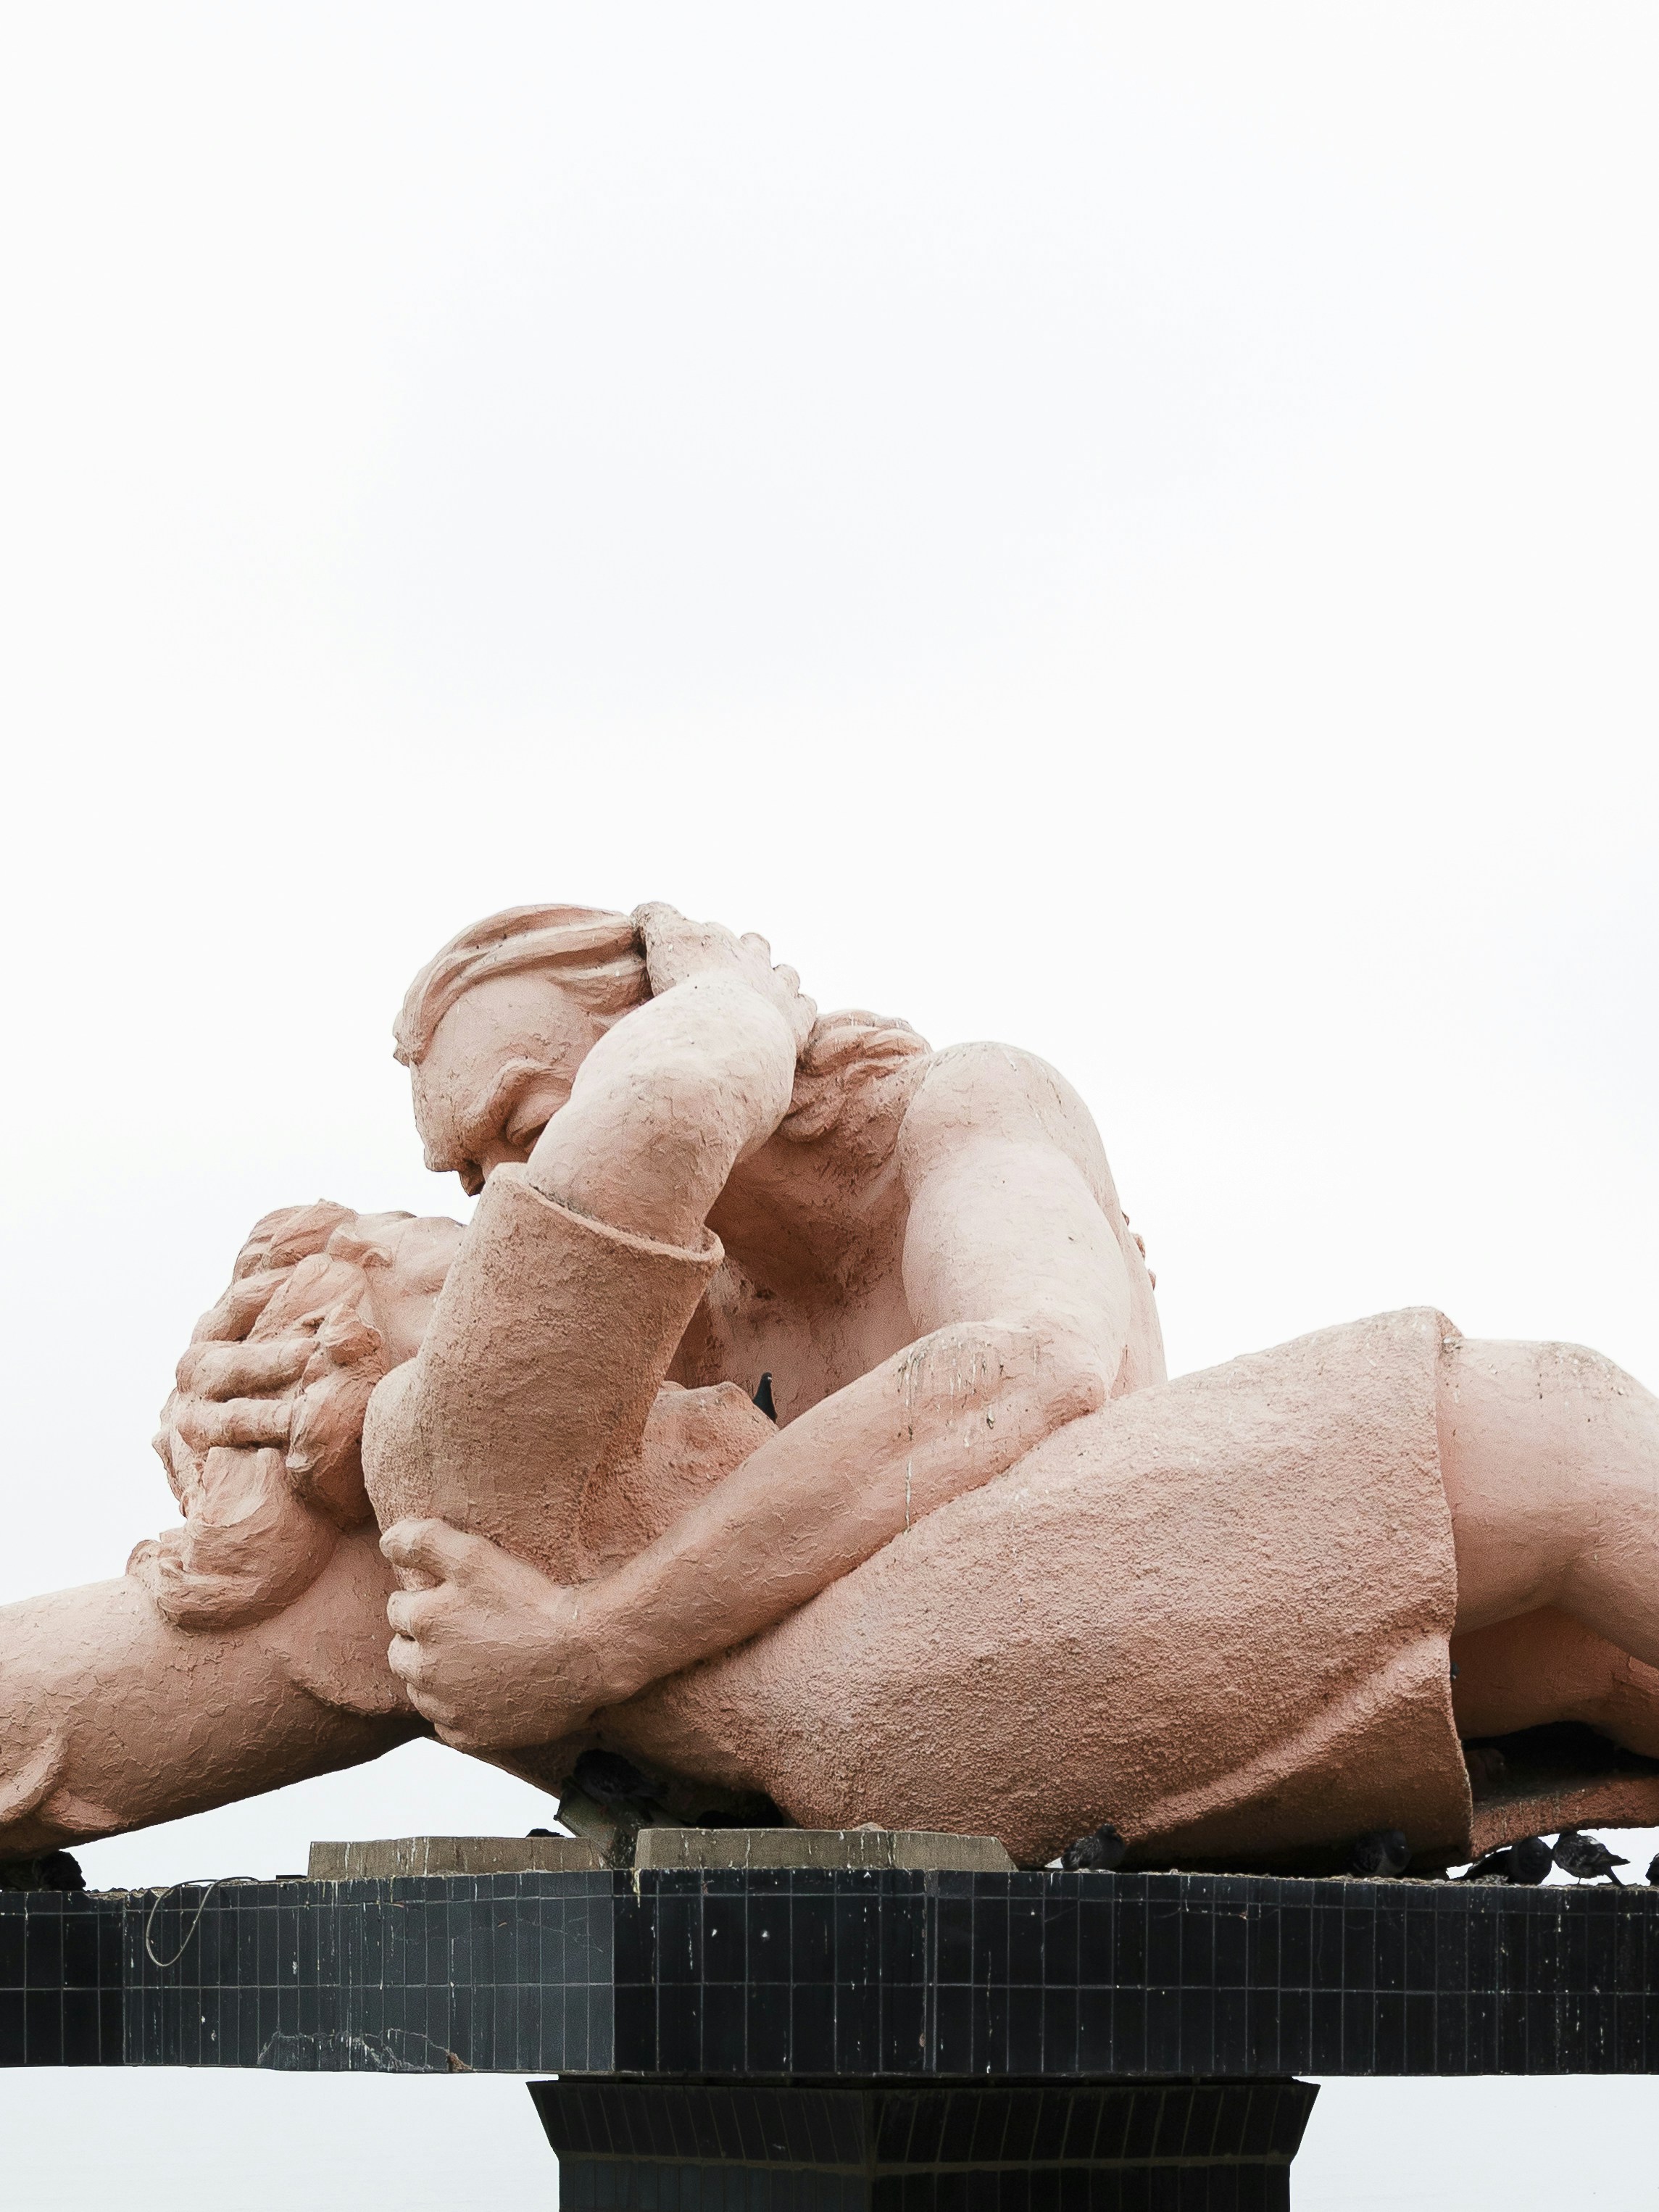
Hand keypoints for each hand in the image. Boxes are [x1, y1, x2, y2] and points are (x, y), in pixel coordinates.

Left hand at [381, 1519, 612, 1748]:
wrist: (585, 1653)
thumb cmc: (531, 1600)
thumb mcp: (475, 1554)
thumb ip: (423, 1540)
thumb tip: (386, 1542)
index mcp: (421, 1623)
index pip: (398, 1608)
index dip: (426, 1598)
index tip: (457, 1597)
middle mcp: (425, 1672)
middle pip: (400, 1654)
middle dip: (420, 1640)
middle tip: (464, 1628)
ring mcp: (448, 1709)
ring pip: (421, 1691)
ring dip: (435, 1676)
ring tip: (476, 1658)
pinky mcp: (472, 1737)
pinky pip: (448, 1725)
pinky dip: (458, 1710)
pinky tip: (486, 1691)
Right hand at [633, 903, 815, 1055]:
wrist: (727, 1029)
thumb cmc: (689, 986)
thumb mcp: (664, 939)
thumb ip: (655, 917)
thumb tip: (646, 910)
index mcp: (720, 942)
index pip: (711, 932)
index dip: (701, 943)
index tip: (691, 958)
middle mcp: (754, 958)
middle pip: (754, 944)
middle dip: (744, 952)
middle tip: (729, 973)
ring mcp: (779, 989)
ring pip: (786, 973)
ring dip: (777, 979)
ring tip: (764, 994)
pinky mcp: (797, 1019)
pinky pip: (805, 1006)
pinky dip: (798, 1008)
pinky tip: (787, 1018)